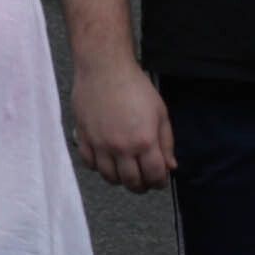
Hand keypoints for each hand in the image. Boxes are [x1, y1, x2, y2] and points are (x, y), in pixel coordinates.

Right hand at [70, 46, 174, 192]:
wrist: (104, 68)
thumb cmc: (134, 86)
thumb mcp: (160, 112)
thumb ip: (166, 142)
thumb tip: (170, 166)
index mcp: (144, 141)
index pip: (154, 175)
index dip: (160, 182)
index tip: (160, 180)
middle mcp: (121, 147)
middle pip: (132, 182)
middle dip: (141, 185)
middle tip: (143, 180)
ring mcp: (100, 145)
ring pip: (110, 177)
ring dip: (120, 179)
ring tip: (125, 171)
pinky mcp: (84, 138)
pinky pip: (90, 164)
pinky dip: (99, 167)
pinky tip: (107, 160)